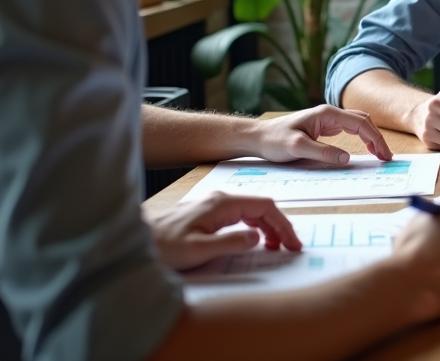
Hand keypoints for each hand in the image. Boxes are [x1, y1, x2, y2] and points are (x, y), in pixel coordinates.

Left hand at [144, 192, 301, 270]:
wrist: (135, 243)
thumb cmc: (164, 247)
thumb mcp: (199, 250)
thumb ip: (231, 242)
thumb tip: (257, 237)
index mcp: (222, 203)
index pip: (264, 207)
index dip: (283, 224)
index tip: (293, 242)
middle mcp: (220, 199)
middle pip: (260, 208)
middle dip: (279, 226)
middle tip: (291, 247)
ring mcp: (214, 205)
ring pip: (251, 212)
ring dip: (267, 227)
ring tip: (277, 247)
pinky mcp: (208, 214)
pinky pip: (240, 217)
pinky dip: (254, 227)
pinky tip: (254, 240)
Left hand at [251, 104, 392, 164]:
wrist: (258, 137)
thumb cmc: (274, 141)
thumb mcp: (297, 148)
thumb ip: (322, 152)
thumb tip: (346, 157)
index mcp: (327, 114)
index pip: (360, 123)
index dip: (375, 139)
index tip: (384, 155)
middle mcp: (330, 113)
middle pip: (363, 120)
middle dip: (378, 137)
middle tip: (386, 156)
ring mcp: (328, 119)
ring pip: (358, 123)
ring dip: (371, 136)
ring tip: (380, 153)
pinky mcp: (324, 127)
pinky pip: (350, 129)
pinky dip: (362, 137)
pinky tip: (365, 148)